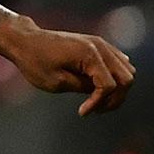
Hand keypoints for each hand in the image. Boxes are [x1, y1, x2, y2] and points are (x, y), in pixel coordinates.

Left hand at [0, 12, 135, 114]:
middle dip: (115, 98)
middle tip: (95, 110)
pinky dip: (114, 78)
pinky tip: (96, 89)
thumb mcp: (56, 82)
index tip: (82, 112)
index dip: (99, 103)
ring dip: (117, 89)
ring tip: (97, 102)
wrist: (26, 41)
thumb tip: (101, 92)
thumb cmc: (36, 62)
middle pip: (127, 78)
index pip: (109, 85)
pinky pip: (119, 64)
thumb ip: (82, 87)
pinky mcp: (98, 46)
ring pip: (127, 70)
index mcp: (90, 54)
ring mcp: (102, 44)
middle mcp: (101, 47)